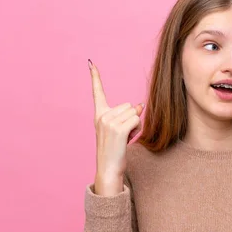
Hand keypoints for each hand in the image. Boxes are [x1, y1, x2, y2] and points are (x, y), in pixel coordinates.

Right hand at [89, 59, 143, 192]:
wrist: (108, 168)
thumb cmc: (115, 151)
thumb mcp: (120, 130)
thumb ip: (127, 116)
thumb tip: (140, 105)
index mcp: (99, 115)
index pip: (97, 92)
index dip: (95, 77)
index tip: (91, 63)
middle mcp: (101, 116)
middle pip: (129, 105)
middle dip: (132, 119)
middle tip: (123, 135)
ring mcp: (108, 122)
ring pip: (134, 112)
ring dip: (135, 125)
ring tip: (125, 138)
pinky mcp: (117, 129)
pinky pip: (136, 120)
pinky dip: (137, 129)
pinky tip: (128, 139)